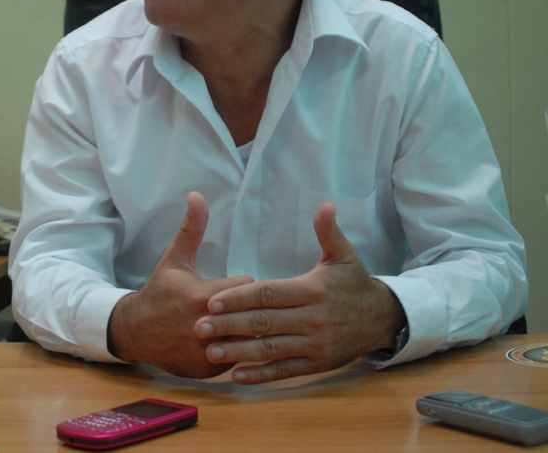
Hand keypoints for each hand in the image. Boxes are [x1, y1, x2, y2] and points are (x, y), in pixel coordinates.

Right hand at [107, 192, 252, 377]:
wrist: (135, 331)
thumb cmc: (160, 291)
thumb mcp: (175, 258)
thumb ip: (192, 228)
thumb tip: (197, 195)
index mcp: (201, 296)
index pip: (249, 286)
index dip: (243, 285)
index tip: (234, 285)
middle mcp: (205, 326)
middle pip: (252, 314)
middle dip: (247, 309)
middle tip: (238, 305)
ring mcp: (206, 352)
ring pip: (248, 339)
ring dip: (245, 331)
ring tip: (236, 323)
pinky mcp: (207, 371)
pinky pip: (237, 360)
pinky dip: (234, 352)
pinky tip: (225, 342)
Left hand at [196, 202, 405, 383]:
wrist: (382, 319)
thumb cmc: (354, 284)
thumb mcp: (344, 256)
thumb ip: (329, 232)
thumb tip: (325, 205)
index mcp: (312, 291)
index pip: (269, 294)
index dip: (239, 297)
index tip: (212, 300)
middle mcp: (312, 319)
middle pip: (264, 322)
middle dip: (230, 325)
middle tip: (199, 326)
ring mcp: (314, 345)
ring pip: (271, 349)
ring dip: (239, 352)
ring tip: (211, 350)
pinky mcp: (317, 364)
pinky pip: (285, 371)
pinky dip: (261, 375)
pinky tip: (237, 375)